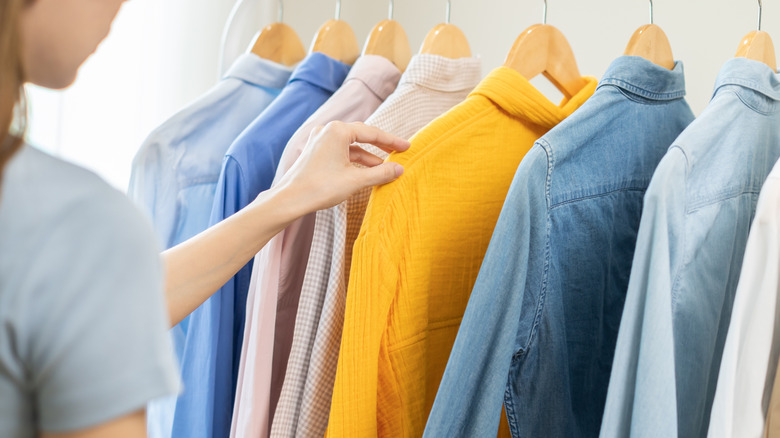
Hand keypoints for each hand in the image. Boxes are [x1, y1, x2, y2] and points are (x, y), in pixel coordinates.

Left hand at [273, 121, 410, 213]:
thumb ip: (380, 173)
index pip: (372, 133)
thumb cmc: (320, 188)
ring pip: (351, 146)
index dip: (392, 141)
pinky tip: (366, 172)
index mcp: (337, 131)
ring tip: (385, 168)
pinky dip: (355, 161)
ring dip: (368, 157)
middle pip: (361, 136)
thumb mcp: (356, 180)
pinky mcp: (316, 152)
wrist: (290, 200)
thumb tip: (399, 169)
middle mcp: (327, 131)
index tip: (407, 147)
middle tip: (399, 153)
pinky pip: (341, 153)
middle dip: (381, 147)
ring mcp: (320, 141)